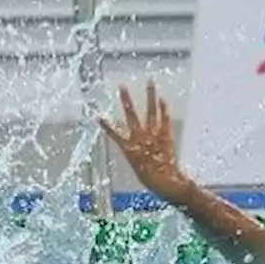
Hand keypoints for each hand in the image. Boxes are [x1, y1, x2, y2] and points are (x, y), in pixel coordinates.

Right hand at [98, 80, 191, 200]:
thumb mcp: (139, 170)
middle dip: (126, 100)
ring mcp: (154, 135)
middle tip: (122, 86)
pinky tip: (163, 99)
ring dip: (150, 96)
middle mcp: (139, 138)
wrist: (165, 180)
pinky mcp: (166, 135)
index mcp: (129, 149)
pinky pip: (164, 120)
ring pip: (150, 111)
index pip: (115, 134)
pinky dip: (164, 109)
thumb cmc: (150, 179)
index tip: (98, 117)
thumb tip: (141, 154)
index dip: (106, 126)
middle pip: (131, 115)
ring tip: (150, 82)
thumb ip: (139, 158)